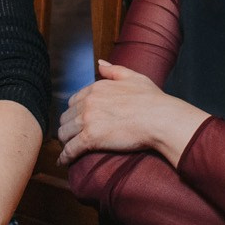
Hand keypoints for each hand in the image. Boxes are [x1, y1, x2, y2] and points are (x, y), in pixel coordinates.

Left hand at [57, 60, 207, 163]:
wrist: (160, 118)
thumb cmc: (152, 100)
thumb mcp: (134, 77)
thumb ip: (114, 70)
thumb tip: (99, 63)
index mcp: (96, 88)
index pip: (74, 101)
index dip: (75, 112)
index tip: (78, 120)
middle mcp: (88, 102)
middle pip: (67, 117)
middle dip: (68, 126)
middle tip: (72, 136)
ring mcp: (88, 120)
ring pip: (64, 133)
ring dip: (65, 141)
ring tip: (68, 148)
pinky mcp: (90, 138)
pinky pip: (70, 149)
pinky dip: (65, 156)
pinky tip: (64, 161)